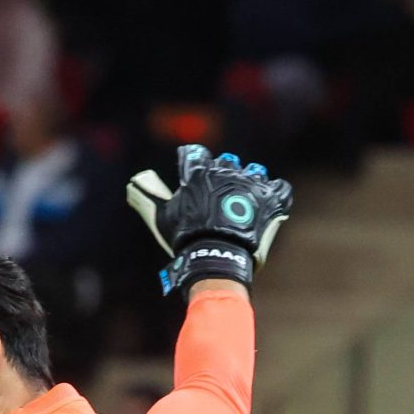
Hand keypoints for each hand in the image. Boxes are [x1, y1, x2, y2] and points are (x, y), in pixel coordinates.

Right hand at [125, 144, 294, 295]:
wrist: (215, 258)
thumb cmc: (185, 240)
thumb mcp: (160, 218)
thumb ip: (147, 195)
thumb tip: (134, 180)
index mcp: (198, 171)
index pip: (194, 155)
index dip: (192, 164)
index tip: (193, 179)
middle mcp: (226, 171)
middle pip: (226, 163)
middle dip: (222, 176)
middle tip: (219, 199)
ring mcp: (250, 183)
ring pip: (253, 173)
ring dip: (249, 183)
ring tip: (246, 202)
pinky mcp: (270, 199)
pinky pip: (280, 189)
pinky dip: (275, 196)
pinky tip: (269, 206)